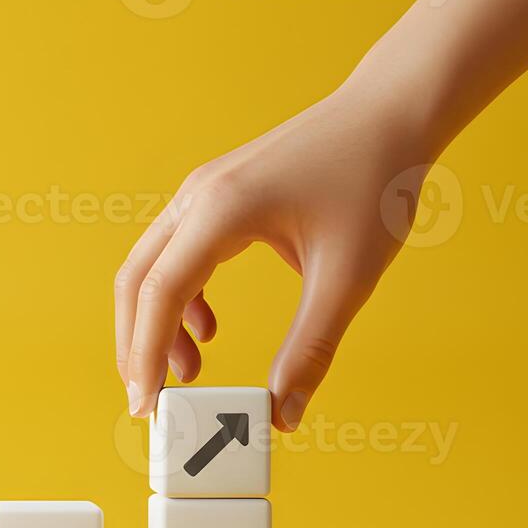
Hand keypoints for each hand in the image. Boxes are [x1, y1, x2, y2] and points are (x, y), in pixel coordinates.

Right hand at [114, 85, 432, 430]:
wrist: (392, 111)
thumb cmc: (374, 181)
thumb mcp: (348, 277)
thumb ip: (310, 349)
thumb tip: (284, 415)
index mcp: (221, 211)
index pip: (159, 294)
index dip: (145, 356)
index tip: (146, 407)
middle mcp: (198, 197)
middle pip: (136, 282)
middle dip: (136, 346)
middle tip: (151, 401)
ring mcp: (202, 192)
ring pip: (150, 268)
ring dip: (156, 325)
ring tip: (189, 370)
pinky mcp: (215, 195)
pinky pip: (175, 254)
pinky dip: (179, 299)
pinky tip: (207, 329)